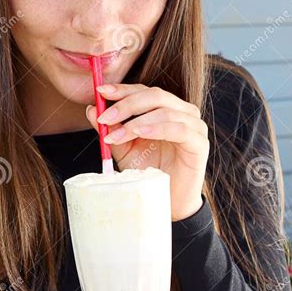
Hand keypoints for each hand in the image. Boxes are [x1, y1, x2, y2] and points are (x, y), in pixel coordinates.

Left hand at [85, 83, 209, 220]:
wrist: (167, 200)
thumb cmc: (148, 172)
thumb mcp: (124, 148)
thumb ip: (112, 128)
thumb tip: (91, 109)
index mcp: (167, 108)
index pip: (144, 90)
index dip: (122, 89)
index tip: (100, 91)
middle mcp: (183, 112)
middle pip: (155, 95)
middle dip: (126, 104)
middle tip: (105, 118)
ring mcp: (195, 126)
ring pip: (165, 111)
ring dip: (136, 121)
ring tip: (117, 135)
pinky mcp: (200, 143)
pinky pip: (179, 129)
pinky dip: (157, 128)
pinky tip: (141, 133)